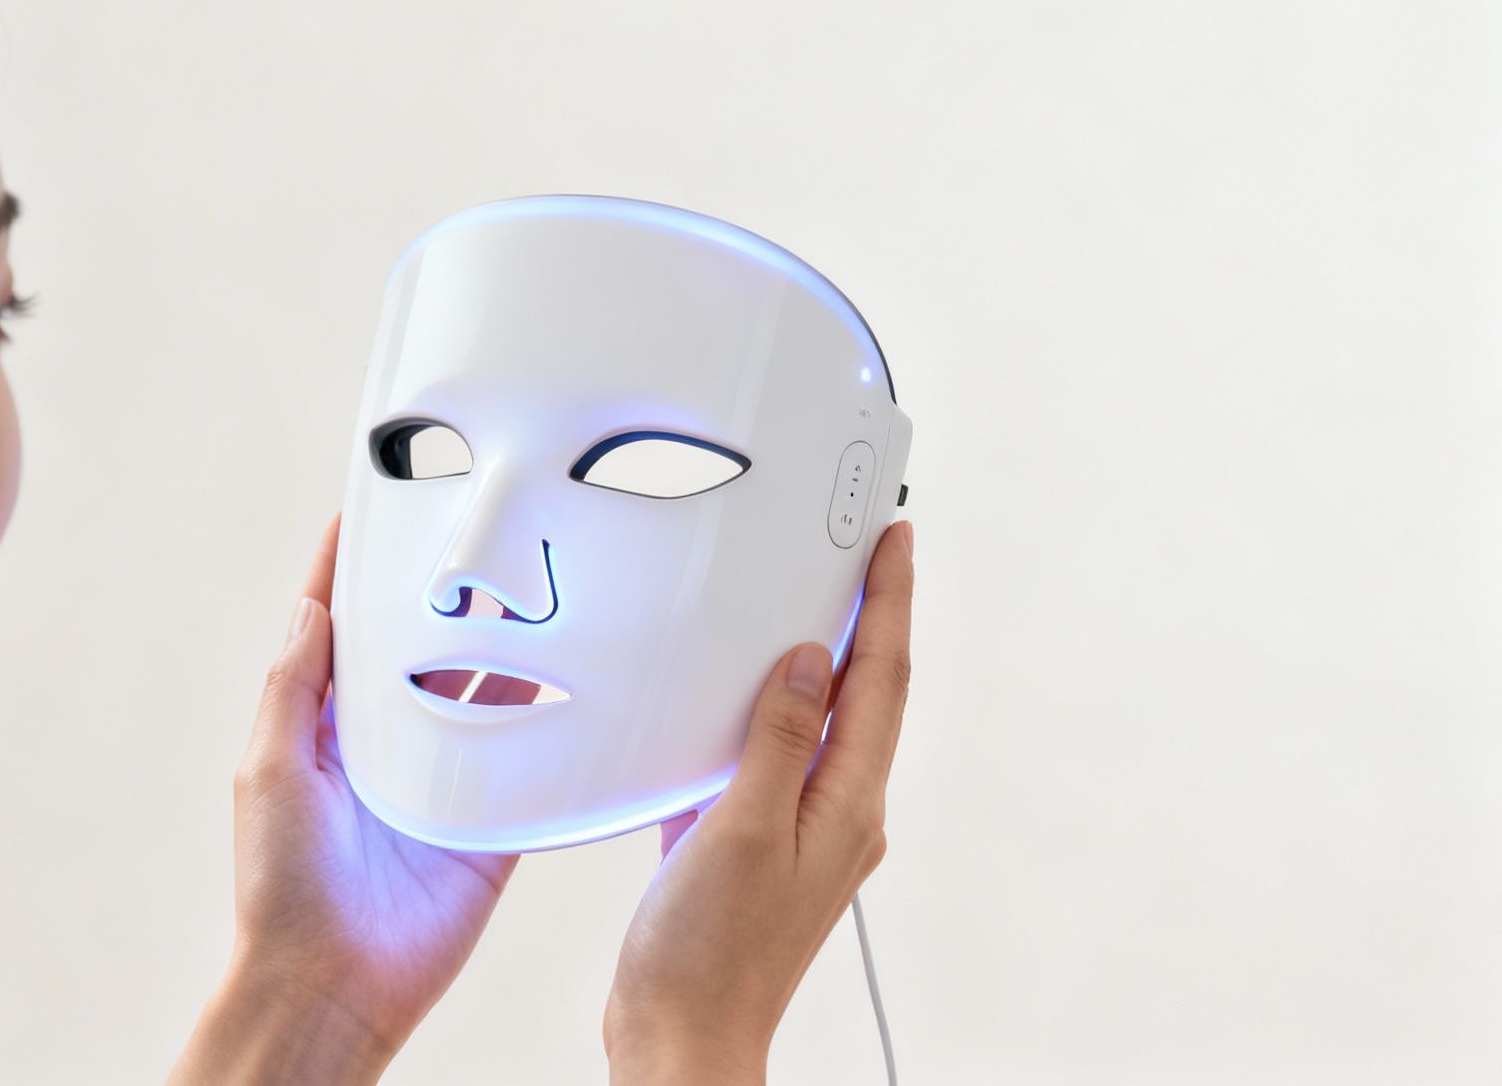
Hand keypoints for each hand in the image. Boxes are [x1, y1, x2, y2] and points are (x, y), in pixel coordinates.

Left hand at [170, 516, 518, 1084]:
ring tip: (529, 591)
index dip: (349, 576)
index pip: (338, 634)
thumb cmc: (282, 886)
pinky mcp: (486, 824)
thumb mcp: (269, 769)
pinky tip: (570, 680)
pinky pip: (523, 766)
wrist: (332, 983)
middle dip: (439, 602)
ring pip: (478, 697)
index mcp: (322, 730)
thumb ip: (293, 688)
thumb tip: (310, 608)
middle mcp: (383, 747)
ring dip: (499, 650)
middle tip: (474, 544)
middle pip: (418, 654)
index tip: (370, 513)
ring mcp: (439, 783)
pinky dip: (545, 728)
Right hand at [605, 520, 915, 1084]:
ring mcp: (800, 834)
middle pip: (864, 696)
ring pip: (817, 725)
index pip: (881, 680)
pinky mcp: (757, 849)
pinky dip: (760, 716)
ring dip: (818, 662)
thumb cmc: (709, 956)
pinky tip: (732, 700)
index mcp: (846, 806)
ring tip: (810, 602)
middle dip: (868, 619)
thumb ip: (775, 740)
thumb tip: (809, 663)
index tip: (897, 542)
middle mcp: (837, 816)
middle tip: (867, 552)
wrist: (681, 1038)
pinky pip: (770, 761)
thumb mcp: (739, 830)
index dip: (889, 603)